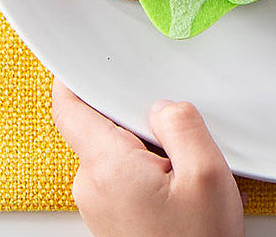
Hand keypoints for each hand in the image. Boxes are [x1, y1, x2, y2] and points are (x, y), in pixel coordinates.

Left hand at [51, 82, 244, 236]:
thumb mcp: (207, 173)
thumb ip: (182, 123)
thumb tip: (164, 105)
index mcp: (108, 167)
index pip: (69, 108)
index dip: (72, 78)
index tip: (78, 56)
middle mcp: (93, 187)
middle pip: (102, 127)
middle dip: (138, 120)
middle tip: (175, 137)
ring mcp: (100, 206)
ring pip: (117, 152)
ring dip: (149, 151)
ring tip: (184, 174)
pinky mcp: (112, 220)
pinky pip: (124, 177)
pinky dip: (150, 173)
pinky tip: (179, 190)